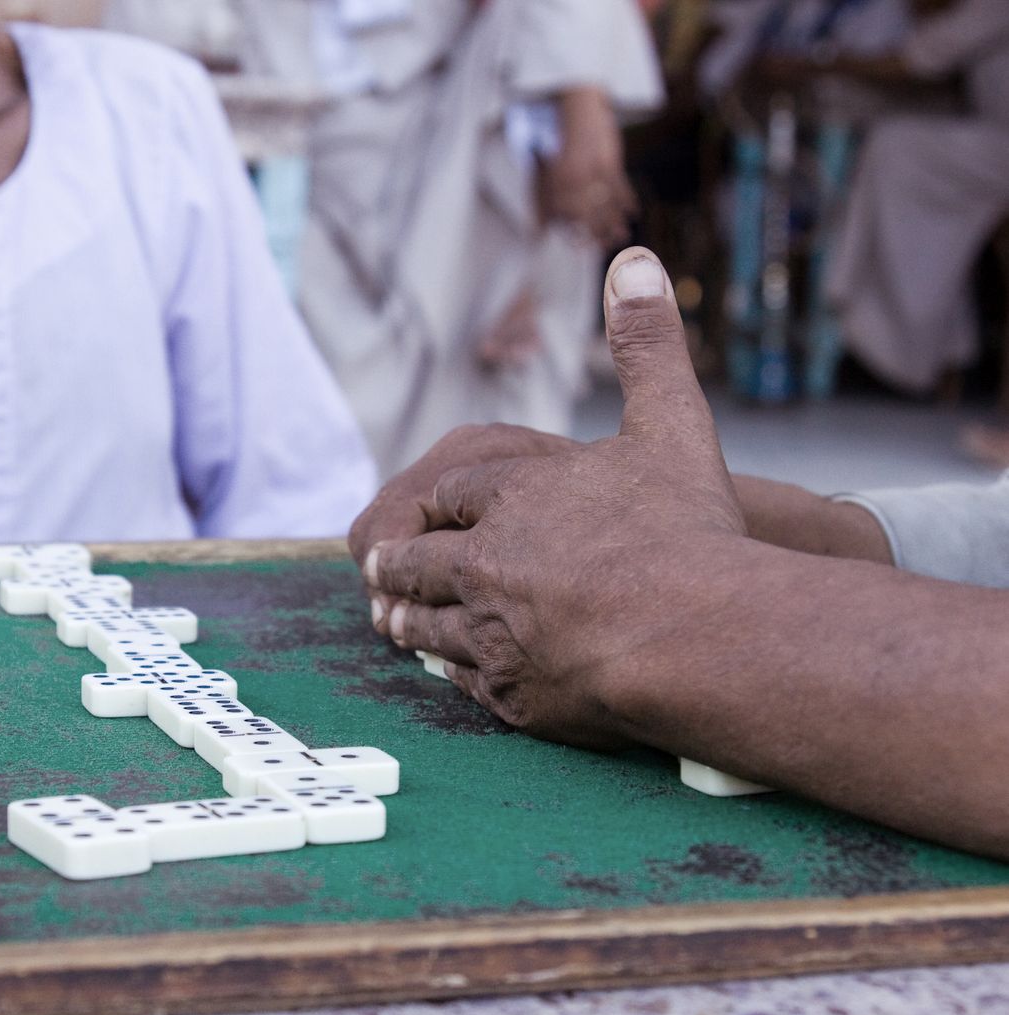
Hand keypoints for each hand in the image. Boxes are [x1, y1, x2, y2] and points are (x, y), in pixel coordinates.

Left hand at [362, 248, 747, 749]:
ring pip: (426, 623)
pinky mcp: (508, 692)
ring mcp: (489, 631)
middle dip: (397, 561)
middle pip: (418, 560)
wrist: (701, 632)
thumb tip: (632, 258)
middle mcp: (483, 561)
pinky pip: (462, 680)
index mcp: (510, 496)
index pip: (450, 494)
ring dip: (405, 617)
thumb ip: (646, 345)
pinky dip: (449, 671)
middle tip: (375, 565)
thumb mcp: (673, 422)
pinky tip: (446, 672)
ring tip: (389, 620)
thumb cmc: (689, 530)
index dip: (437, 503)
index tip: (422, 510)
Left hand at [542, 87, 636, 247]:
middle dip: (598, 234)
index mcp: (555, 183)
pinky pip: (620, 187)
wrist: (575, 106)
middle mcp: (572, 181)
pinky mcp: (609, 161)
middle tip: (607, 248)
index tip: (582, 247)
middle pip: (587, 216)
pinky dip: (627, 200)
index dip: (575, 234)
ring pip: (605, 204)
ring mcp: (592, 171)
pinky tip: (634, 212)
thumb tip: (540, 227)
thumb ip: (543, 198)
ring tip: (623, 236)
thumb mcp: (545, 168)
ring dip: (615, 223)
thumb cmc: (558, 139)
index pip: (566, 217)